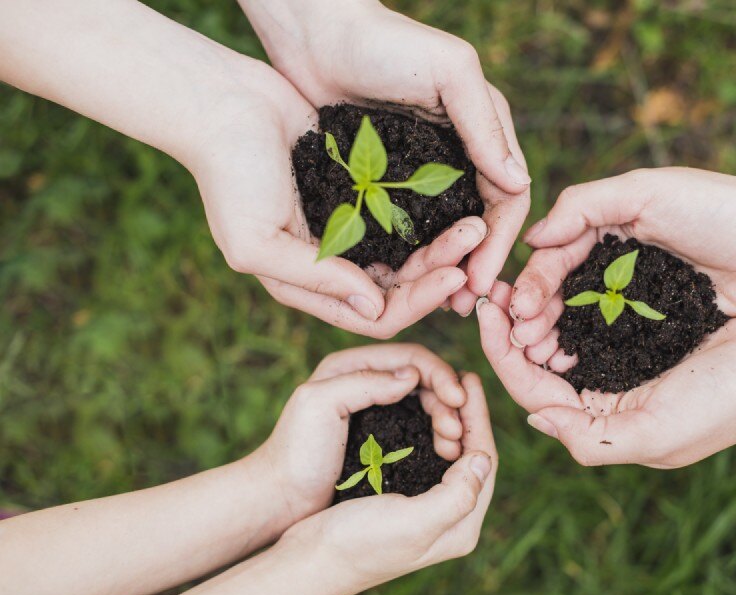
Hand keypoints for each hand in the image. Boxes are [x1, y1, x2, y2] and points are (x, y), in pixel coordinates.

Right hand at [191, 63, 491, 337]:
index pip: (377, 315)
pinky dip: (431, 216)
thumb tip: (375, 308)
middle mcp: (335, 265)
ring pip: (410, 253)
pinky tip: (458, 202)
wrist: (225, 105)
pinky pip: (406, 216)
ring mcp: (351, 230)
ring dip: (443, 243)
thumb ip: (314, 278)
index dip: (418, 303)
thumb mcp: (256, 240)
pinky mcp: (362, 194)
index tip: (454, 276)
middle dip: (441, 270)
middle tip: (477, 240)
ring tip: (475, 222)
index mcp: (310, 286)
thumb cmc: (230, 176)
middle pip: (403, 287)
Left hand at [238, 0, 530, 309]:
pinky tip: (399, 278)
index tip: (484, 283)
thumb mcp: (448, 72)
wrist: (314, 32)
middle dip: (475, 265)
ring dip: (443, 268)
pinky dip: (409, 253)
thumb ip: (485, 125)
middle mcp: (460, 155)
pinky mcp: (384, 178)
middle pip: (479, 224)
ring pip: (443, 231)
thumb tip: (519, 183)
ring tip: (435, 302)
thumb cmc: (385, 42)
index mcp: (485, 132)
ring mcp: (421, 170)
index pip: (507, 198)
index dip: (500, 243)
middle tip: (463, 307)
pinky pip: (406, 225)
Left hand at [248, 343, 470, 525]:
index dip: (438, 374)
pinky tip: (446, 450)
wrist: (279, 499)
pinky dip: (437, 434)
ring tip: (453, 444)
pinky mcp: (383, 436)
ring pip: (425, 403)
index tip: (457, 400)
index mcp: (351, 365)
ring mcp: (376, 409)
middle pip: (423, 379)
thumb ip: (364, 382)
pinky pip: (420, 426)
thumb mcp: (320, 406)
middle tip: (457, 430)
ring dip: (445, 418)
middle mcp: (367, 381)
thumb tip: (412, 375)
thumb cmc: (295, 453)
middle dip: (447, 399)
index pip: (410, 356)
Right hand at [271, 372, 496, 594]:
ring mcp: (428, 511)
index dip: (479, 417)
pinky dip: (427, 432)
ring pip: (452, 455)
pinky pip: (429, 459)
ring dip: (448, 421)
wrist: (310, 561)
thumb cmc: (357, 544)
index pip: (485, 460)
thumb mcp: (413, 522)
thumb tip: (484, 458)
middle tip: (457, 379)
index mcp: (461, 526)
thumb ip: (457, 495)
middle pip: (472, 456)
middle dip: (467, 415)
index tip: (469, 378)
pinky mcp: (405, 502)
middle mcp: (451, 520)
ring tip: (441, 392)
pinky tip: (418, 412)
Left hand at [478, 280, 735, 466]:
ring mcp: (624, 367)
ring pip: (561, 341)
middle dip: (511, 331)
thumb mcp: (652, 435)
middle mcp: (607, 400)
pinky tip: (555, 277)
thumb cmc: (724, 404)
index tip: (483, 313)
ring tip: (515, 282)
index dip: (501, 355)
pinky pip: (592, 319)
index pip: (534, 393)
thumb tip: (534, 420)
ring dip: (535, 314)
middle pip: (540, 366)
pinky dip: (569, 301)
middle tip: (491, 291)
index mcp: (603, 426)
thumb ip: (589, 439)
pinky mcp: (643, 335)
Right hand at [508, 168, 735, 350]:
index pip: (557, 253)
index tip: (516, 309)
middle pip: (565, 290)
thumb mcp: (647, 190)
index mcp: (611, 224)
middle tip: (521, 342)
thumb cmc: (719, 210)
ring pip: (587, 318)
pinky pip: (618, 337)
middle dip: (538, 315)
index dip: (534, 281)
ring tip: (540, 358)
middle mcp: (620, 259)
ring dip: (559, 336)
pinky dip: (592, 349)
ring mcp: (640, 294)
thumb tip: (532, 237)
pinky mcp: (662, 322)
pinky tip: (574, 365)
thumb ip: (585, 204)